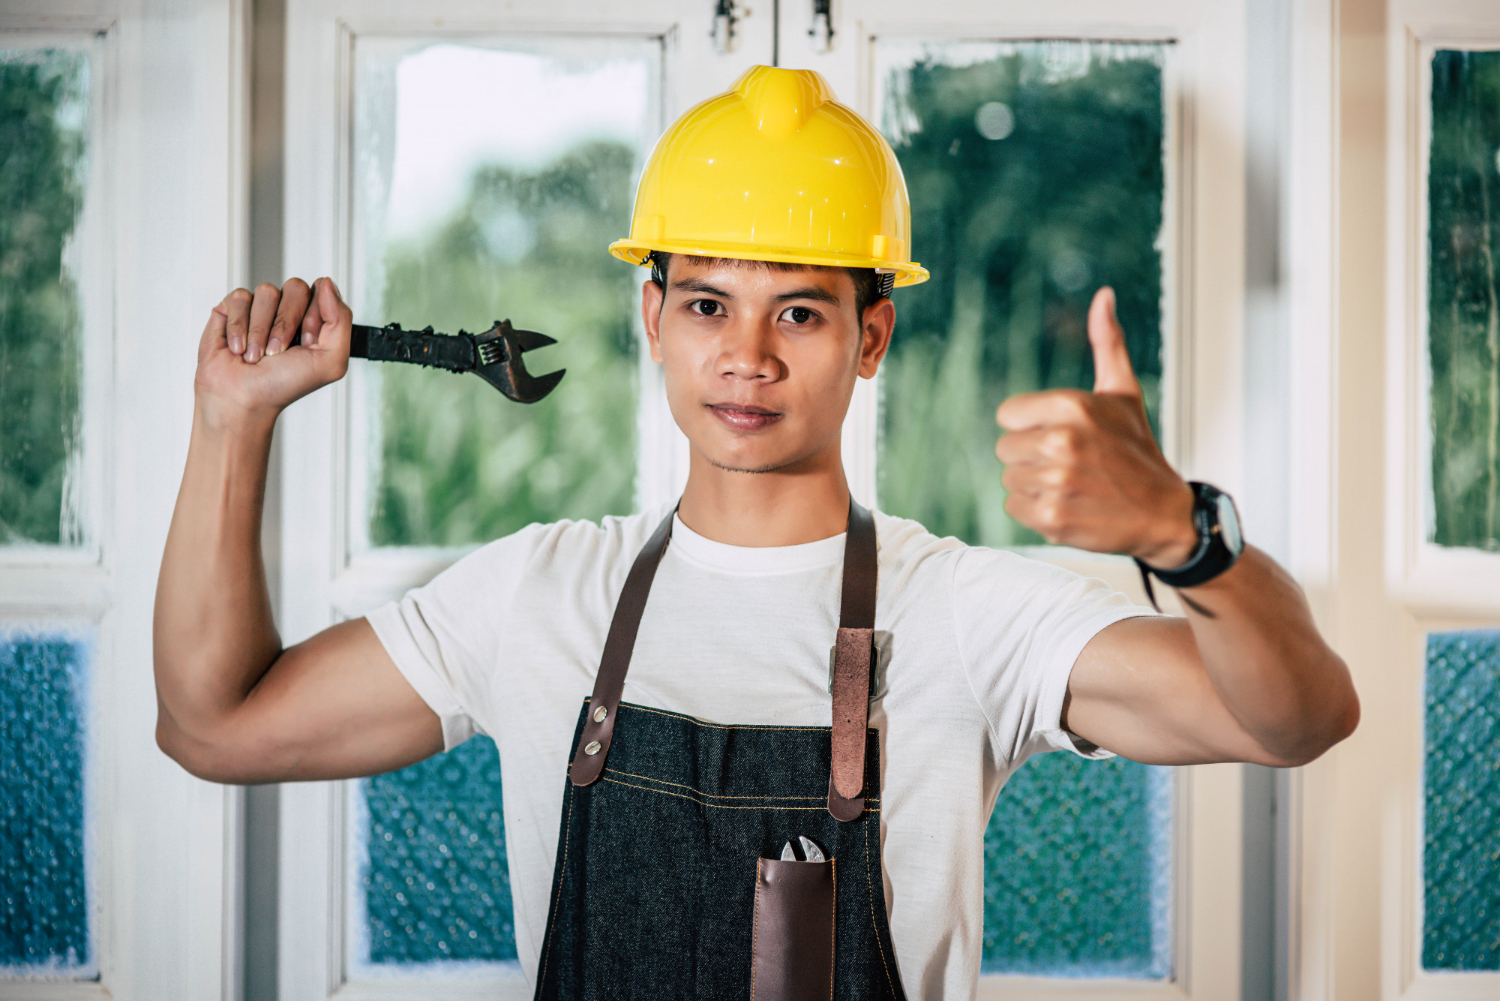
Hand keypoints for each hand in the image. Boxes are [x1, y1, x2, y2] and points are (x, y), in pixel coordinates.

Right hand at [193, 277, 351, 424]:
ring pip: (266, 292)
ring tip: (256, 355)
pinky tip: (238, 348)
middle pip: (295, 288)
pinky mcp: (232, 308)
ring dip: (260, 330)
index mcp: (315, 321)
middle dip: (286, 323)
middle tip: (278, 351)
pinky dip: (239, 327)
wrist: (241, 399)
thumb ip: (341, 320)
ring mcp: (260, 308)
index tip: (305, 342)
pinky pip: (239, 297)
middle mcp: (289, 311)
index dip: (313, 316)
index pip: (322, 291)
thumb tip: (328, 283)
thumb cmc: (283, 386)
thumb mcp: (330, 361)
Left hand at [994, 287, 1196, 566]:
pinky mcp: (1052, 518)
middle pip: (1005, 448)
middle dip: (1032, 457)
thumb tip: (1103, 295)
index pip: (1007, 415)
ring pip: (1009, 479)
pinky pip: (1015, 508)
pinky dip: (1036, 512)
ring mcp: (1057, 482)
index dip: (1030, 426)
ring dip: (1034, 485)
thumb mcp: (1123, 393)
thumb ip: (1107, 343)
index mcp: (1072, 406)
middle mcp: (1062, 442)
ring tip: (1073, 485)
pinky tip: (1069, 505)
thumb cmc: (1137, 450)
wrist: (1164, 514)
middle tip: (1071, 464)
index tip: (1061, 435)